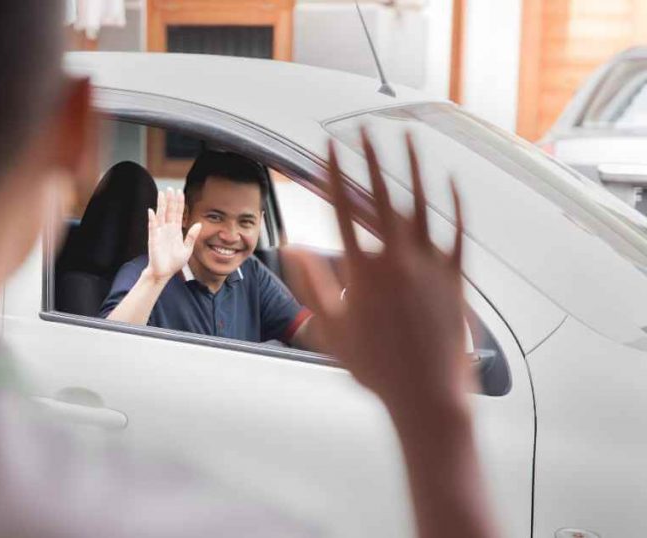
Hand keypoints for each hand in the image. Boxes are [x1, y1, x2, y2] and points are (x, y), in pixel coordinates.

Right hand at [145, 188, 201, 281]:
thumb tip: (199, 224)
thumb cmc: (174, 262)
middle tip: (171, 188)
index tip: (180, 192)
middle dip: (170, 200)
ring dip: (161, 204)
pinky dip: (152, 219)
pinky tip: (152, 211)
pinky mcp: (153, 239)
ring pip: (161, 215)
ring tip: (162, 193)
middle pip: (169, 211)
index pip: (178, 213)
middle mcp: (167, 229)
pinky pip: (152, 227)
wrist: (164, 273)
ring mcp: (159, 233)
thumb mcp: (187, 249)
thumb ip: (192, 236)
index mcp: (175, 231)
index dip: (179, 203)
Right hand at [285, 131, 471, 413]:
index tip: (328, 147)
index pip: (341, 209)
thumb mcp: (329, 328)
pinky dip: (453, 202)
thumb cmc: (374, 368)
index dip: (333, 173)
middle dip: (370, 157)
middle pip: (381, 195)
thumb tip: (291, 248)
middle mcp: (397, 260)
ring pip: (421, 203)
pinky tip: (448, 180)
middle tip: (364, 129)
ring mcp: (430, 265)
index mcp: (361, 271)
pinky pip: (456, 229)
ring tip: (406, 138)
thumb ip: (311, 282)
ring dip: (412, 167)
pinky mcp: (456, 275)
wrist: (426, 396)